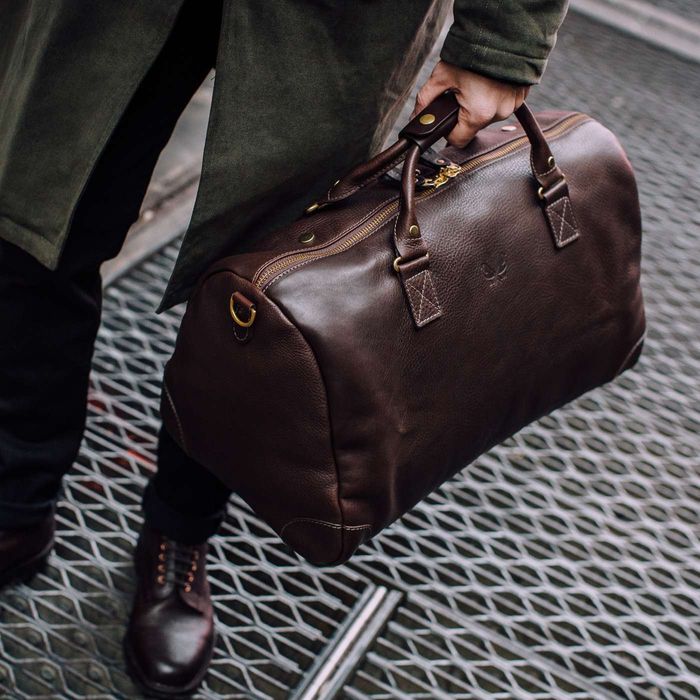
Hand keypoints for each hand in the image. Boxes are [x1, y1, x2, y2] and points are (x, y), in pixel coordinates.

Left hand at [412, 61, 529, 147]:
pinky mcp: (520, 98)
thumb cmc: (473, 53)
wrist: (504, 33)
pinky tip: (491, 82)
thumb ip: (426, 99)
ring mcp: (512, 107)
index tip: (447, 119)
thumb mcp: (443, 75)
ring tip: (478, 84)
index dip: (449, 132)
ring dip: (480, 104)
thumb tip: (416, 117)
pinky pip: (502, 105)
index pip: (458, 140)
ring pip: (488, 116)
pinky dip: (495, 97)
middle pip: (473, 126)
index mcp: (477, 114)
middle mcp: (497, 114)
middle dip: (465, 113)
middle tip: (463, 92)